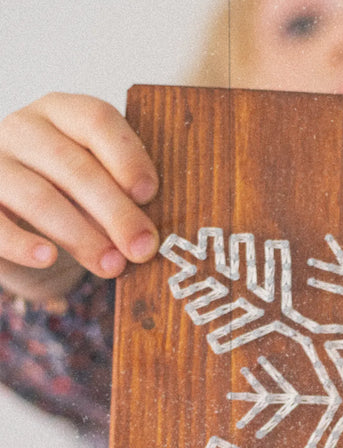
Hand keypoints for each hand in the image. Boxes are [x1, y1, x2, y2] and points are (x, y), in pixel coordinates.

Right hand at [0, 93, 158, 301]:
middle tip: (142, 248)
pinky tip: (47, 257)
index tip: (149, 194)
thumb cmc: (76, 197)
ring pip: (38, 196)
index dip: (127, 157)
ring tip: (112, 265)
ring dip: (80, 236)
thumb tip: (149, 234)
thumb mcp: (102, 183)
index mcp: (64, 113)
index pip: (97, 121)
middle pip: (74, 166)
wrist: (21, 220)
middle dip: (115, 212)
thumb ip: (125, 194)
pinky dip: (21, 243)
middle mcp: (24, 129)